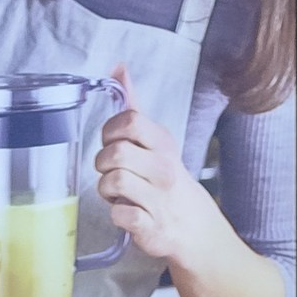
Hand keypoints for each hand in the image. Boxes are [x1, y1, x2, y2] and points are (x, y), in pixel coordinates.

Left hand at [94, 76, 222, 270]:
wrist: (194, 227)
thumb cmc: (165, 180)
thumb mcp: (156, 140)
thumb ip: (134, 106)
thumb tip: (118, 69)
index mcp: (163, 144)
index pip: (129, 120)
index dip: (110, 131)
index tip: (112, 142)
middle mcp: (164, 169)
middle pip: (115, 153)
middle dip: (103, 163)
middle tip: (112, 171)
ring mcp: (159, 199)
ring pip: (112, 182)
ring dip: (106, 189)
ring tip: (118, 192)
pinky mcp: (151, 227)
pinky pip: (119, 214)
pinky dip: (116, 214)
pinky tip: (127, 211)